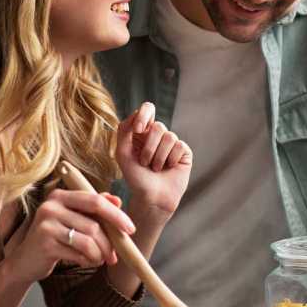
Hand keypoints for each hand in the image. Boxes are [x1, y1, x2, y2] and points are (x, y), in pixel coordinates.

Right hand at [3, 190, 134, 283]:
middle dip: (110, 242)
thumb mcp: (72, 219)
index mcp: (59, 195)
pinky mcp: (45, 243)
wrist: (26, 260)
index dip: (116, 215)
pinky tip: (85, 262)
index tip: (130, 229)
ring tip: (98, 260)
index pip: (95, 200)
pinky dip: (88, 261)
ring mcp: (46, 224)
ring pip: (89, 240)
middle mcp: (51, 206)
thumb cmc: (54, 238)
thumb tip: (117, 201)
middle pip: (94, 223)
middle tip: (114, 256)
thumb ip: (93, 209)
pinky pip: (79, 253)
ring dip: (99, 254)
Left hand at [117, 102, 191, 218]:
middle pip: (158, 126)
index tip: (139, 129)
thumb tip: (136, 113)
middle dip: (149, 147)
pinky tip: (168, 168)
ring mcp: (171, 142)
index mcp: (142, 131)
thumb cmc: (135, 177)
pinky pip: (179, 146)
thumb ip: (125, 130)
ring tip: (155, 168)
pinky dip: (170, 160)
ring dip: (158, 156)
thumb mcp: (122, 153)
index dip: (144, 116)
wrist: (151, 198)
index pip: (148, 109)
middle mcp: (157, 135)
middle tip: (144, 163)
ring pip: (169, 136)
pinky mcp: (184, 151)